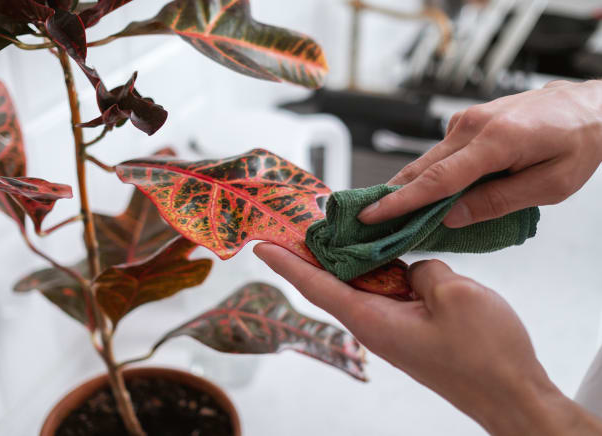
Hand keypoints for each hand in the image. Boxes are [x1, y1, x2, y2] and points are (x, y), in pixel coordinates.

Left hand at [254, 243, 601, 435]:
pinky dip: (381, 271)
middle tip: (299, 221)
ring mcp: (394, 329)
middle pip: (334, 283)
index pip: (317, 286)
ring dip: (351, 260)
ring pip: (363, 286)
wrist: (513, 395)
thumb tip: (412, 270)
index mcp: (373, 320)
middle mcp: (375, 326)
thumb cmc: (485, 356)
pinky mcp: (412, 330)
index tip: (261, 246)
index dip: (287, 263)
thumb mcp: (454, 296)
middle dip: (314, 252)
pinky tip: (388, 251)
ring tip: (340, 228)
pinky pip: (387, 294)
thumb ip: (424, 270)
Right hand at [359, 80, 601, 226]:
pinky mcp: (469, 121)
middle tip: (366, 219)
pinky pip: (441, 153)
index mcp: (496, 141)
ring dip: (407, 186)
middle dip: (392, 195)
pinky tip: (423, 193)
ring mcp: (468, 120)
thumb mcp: (551, 185)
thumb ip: (498, 202)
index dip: (402, 202)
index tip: (373, 215)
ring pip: (428, 160)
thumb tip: (452, 217)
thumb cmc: (579, 143)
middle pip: (422, 168)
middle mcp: (474, 125)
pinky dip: (428, 174)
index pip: (437, 179)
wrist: (590, 105)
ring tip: (386, 211)